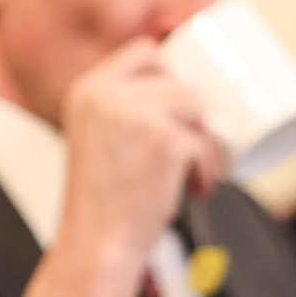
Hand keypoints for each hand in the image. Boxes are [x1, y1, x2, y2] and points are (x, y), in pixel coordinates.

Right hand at [18, 42, 226, 296]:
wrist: (97, 244)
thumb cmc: (101, 201)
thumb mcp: (95, 140)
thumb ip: (119, 114)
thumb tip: (180, 96)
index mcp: (88, 90)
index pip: (143, 52)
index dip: (169, 72)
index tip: (181, 105)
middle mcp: (109, 96)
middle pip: (179, 83)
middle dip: (196, 115)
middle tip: (195, 148)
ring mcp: (138, 115)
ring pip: (198, 109)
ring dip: (207, 142)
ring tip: (197, 173)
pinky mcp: (166, 141)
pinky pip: (205, 145)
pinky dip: (208, 170)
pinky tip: (197, 189)